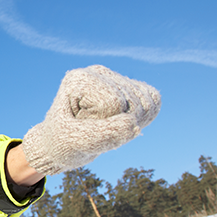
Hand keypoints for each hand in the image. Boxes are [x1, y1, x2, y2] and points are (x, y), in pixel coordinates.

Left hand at [21, 65, 160, 174]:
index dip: (104, 123)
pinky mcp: (129, 87)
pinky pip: (155, 102)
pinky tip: (121, 123)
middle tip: (93, 129)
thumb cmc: (62, 142)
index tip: (81, 126)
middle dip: (118, 124)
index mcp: (79, 79)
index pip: (114, 102)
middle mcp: (98, 72)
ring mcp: (115, 78)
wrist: (62, 144)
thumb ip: (101, 135)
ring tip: (105, 126)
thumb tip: (133, 124)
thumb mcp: (73, 143)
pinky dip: (144, 120)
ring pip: (147, 103)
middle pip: (133, 103)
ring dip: (131, 123)